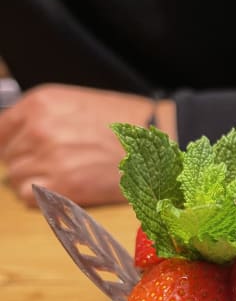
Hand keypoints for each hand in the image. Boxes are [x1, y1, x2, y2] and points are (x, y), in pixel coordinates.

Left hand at [0, 83, 175, 206]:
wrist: (154, 143)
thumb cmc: (122, 124)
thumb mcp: (74, 104)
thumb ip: (40, 117)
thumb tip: (16, 138)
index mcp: (40, 103)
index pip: (1, 130)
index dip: (13, 143)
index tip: (23, 150)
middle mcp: (40, 129)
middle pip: (9, 156)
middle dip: (26, 161)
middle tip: (55, 163)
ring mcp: (50, 158)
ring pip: (16, 178)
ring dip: (34, 180)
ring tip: (62, 175)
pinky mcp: (64, 186)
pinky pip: (30, 196)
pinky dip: (41, 196)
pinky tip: (62, 187)